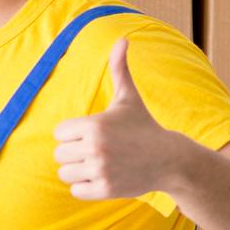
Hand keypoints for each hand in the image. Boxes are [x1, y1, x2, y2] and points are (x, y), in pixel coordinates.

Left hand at [52, 36, 177, 200]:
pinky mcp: (105, 189)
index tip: (92, 133)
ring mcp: (100, 170)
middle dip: (74, 153)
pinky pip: (76, 190)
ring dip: (78, 171)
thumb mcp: (129, 98)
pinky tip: (103, 177)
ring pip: (65, 174)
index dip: (73, 133)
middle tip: (95, 151)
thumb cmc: (143, 126)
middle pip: (59, 154)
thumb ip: (119, 69)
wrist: (169, 159)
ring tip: (98, 164)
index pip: (59, 133)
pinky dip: (85, 186)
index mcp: (94, 124)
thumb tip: (123, 39)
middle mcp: (95, 147)